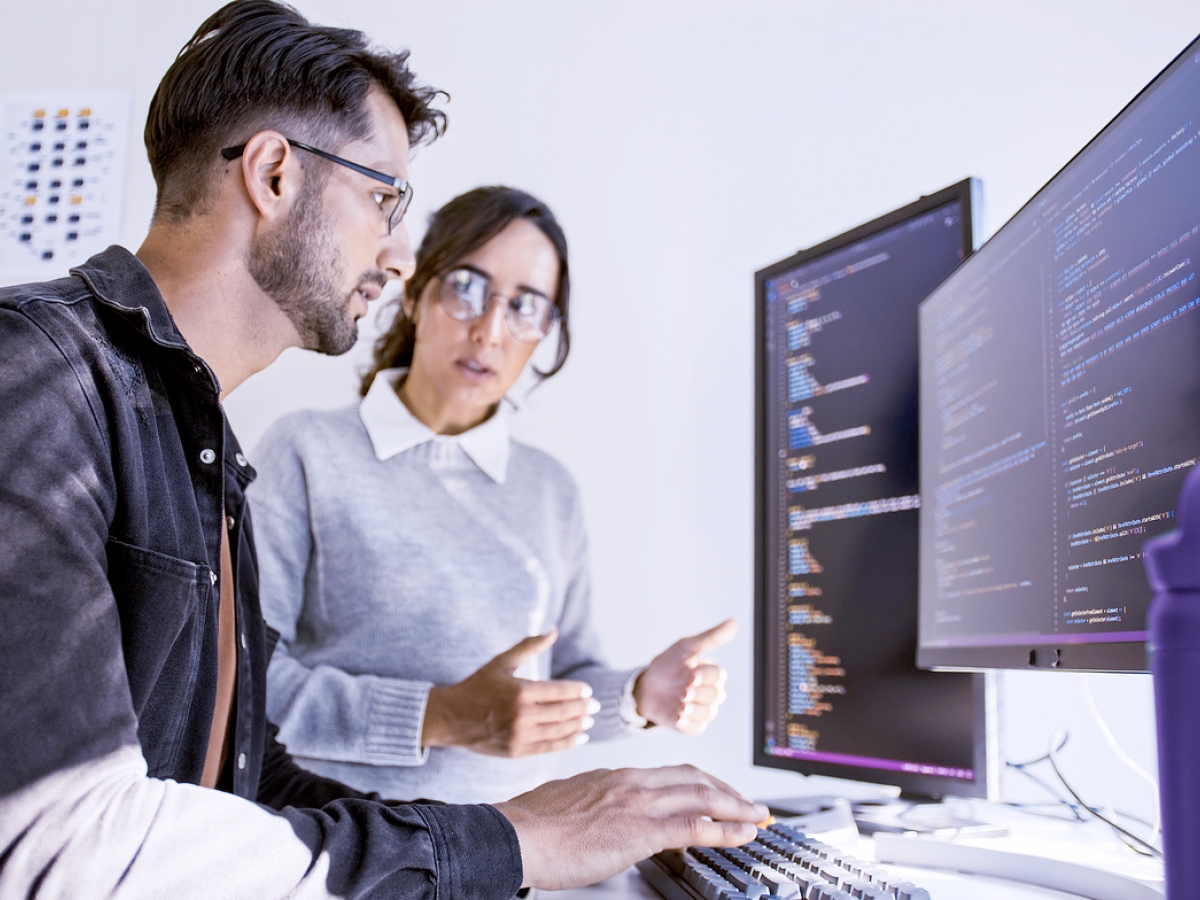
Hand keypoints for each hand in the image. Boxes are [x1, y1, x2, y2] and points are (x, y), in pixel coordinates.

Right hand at [421, 629, 599, 757]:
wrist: (452, 718)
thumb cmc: (478, 686)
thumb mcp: (501, 663)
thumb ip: (529, 646)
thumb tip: (553, 630)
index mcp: (521, 691)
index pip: (560, 691)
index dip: (578, 691)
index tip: (588, 691)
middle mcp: (522, 715)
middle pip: (564, 712)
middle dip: (584, 709)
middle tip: (596, 706)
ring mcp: (519, 735)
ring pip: (559, 731)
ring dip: (578, 725)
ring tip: (589, 721)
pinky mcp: (516, 751)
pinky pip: (549, 747)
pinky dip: (567, 743)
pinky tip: (579, 737)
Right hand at [494, 765, 767, 889]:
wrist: (516, 834)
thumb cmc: (531, 826)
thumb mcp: (567, 803)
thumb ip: (592, 805)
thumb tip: (598, 818)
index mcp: (613, 776)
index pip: (667, 773)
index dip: (698, 781)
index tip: (714, 790)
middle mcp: (631, 782)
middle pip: (692, 777)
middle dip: (725, 788)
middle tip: (746, 802)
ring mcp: (638, 802)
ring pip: (701, 795)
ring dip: (736, 805)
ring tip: (757, 815)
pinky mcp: (641, 828)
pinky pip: (695, 824)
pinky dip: (726, 827)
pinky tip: (743, 833)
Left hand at [633, 619, 735, 733]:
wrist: (645, 688)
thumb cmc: (667, 665)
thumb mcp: (685, 648)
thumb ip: (710, 638)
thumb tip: (734, 622)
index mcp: (712, 674)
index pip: (719, 676)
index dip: (704, 676)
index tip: (688, 674)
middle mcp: (711, 692)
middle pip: (716, 696)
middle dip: (695, 692)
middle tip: (681, 690)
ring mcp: (702, 710)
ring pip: (708, 713)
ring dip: (690, 708)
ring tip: (677, 703)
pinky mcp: (692, 726)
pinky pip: (697, 729)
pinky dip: (686, 723)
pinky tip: (676, 715)